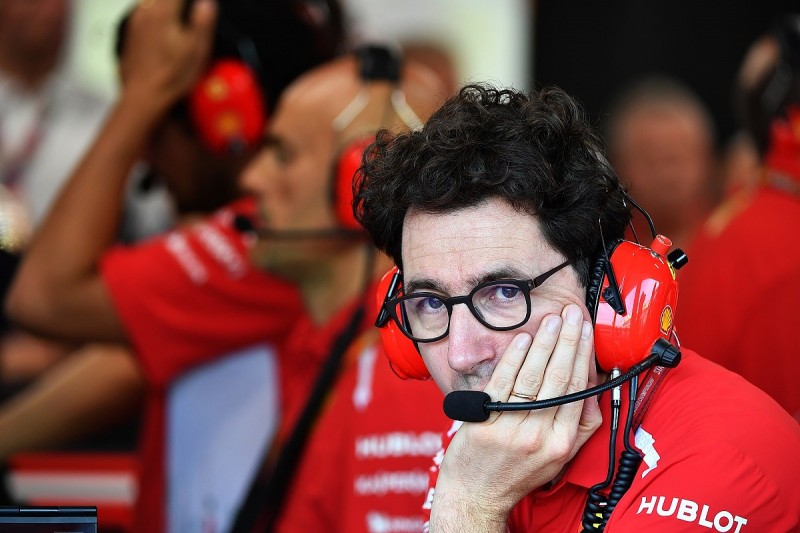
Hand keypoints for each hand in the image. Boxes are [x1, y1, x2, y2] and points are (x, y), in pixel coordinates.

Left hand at [119, 0, 216, 113]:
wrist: (143, 96)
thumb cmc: (171, 77)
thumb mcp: (197, 52)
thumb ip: (203, 23)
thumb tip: (207, 3)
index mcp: (164, 13)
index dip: (193, 1)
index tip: (200, 5)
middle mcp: (146, 12)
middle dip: (179, 2)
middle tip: (191, 8)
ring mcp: (135, 22)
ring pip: (150, 1)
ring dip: (165, 4)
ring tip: (178, 10)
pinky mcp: (130, 33)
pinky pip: (142, 11)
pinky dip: (154, 10)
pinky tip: (161, 20)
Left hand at [431, 304, 601, 529]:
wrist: (477, 494)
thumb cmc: (517, 473)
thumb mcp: (559, 457)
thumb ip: (580, 425)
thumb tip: (593, 389)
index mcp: (562, 442)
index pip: (578, 390)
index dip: (584, 357)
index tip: (587, 332)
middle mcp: (539, 435)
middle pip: (559, 379)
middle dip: (569, 342)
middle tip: (573, 315)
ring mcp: (511, 428)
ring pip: (532, 377)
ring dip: (545, 344)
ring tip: (552, 321)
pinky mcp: (486, 420)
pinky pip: (503, 382)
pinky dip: (514, 359)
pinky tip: (523, 340)